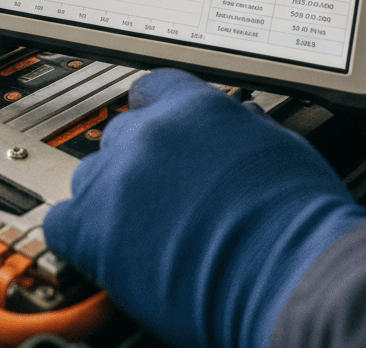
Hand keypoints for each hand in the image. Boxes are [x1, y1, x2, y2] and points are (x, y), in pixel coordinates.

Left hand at [43, 70, 365, 347]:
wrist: (297, 275)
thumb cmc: (303, 222)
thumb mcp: (282, 148)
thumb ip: (243, 128)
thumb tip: (237, 120)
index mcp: (193, 107)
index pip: (151, 90)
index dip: (154, 115)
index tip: (156, 137)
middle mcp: (150, 133)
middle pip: (119, 137)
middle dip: (136, 166)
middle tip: (162, 200)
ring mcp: (119, 179)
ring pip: (89, 177)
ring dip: (109, 201)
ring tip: (141, 234)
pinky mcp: (97, 229)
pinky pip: (62, 223)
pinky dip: (79, 238)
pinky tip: (104, 252)